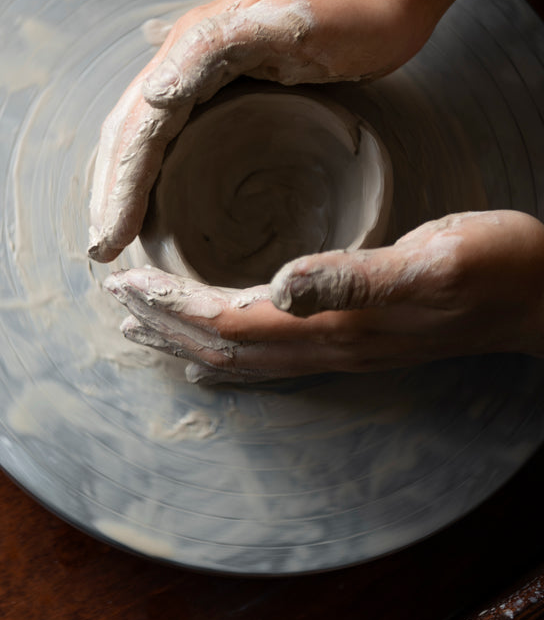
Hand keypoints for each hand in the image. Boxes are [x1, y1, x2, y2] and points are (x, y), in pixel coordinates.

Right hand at [88, 0, 475, 261]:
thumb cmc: (356, 7)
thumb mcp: (289, 23)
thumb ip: (215, 49)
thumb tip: (154, 96)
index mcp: (193, 49)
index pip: (139, 132)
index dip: (120, 189)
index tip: (110, 240)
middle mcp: (186, 60)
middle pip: (129, 136)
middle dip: (111, 194)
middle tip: (103, 248)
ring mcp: (202, 72)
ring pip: (143, 137)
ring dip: (123, 185)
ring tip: (116, 230)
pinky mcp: (223, 84)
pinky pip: (171, 134)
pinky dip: (152, 171)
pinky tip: (154, 195)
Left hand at [104, 211, 543, 382]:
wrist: (540, 297)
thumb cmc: (496, 268)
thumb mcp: (434, 260)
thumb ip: (355, 277)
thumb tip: (280, 283)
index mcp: (335, 323)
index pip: (229, 320)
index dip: (173, 306)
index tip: (127, 285)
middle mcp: (326, 346)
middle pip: (224, 346)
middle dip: (166, 326)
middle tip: (118, 305)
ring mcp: (338, 351)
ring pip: (241, 357)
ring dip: (187, 342)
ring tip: (144, 329)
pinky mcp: (351, 342)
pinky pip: (270, 360)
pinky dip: (227, 356)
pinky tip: (207, 356)